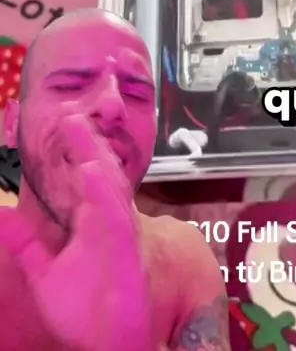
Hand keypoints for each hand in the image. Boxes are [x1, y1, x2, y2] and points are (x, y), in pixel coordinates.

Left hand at [0, 115, 153, 350]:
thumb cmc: (88, 311)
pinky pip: (118, 217)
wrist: (111, 344)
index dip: (77, 147)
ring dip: (97, 158)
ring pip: (110, 187)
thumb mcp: (44, 273)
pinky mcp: (125, 250)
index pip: (83, 176)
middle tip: (73, 113)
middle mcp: (106, 220)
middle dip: (88, 142)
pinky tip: (95, 173)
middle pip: (99, 172)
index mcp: (90, 221)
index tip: (65, 118)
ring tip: (81, 133)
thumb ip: (25, 243)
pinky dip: (106, 194)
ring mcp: (118, 233)